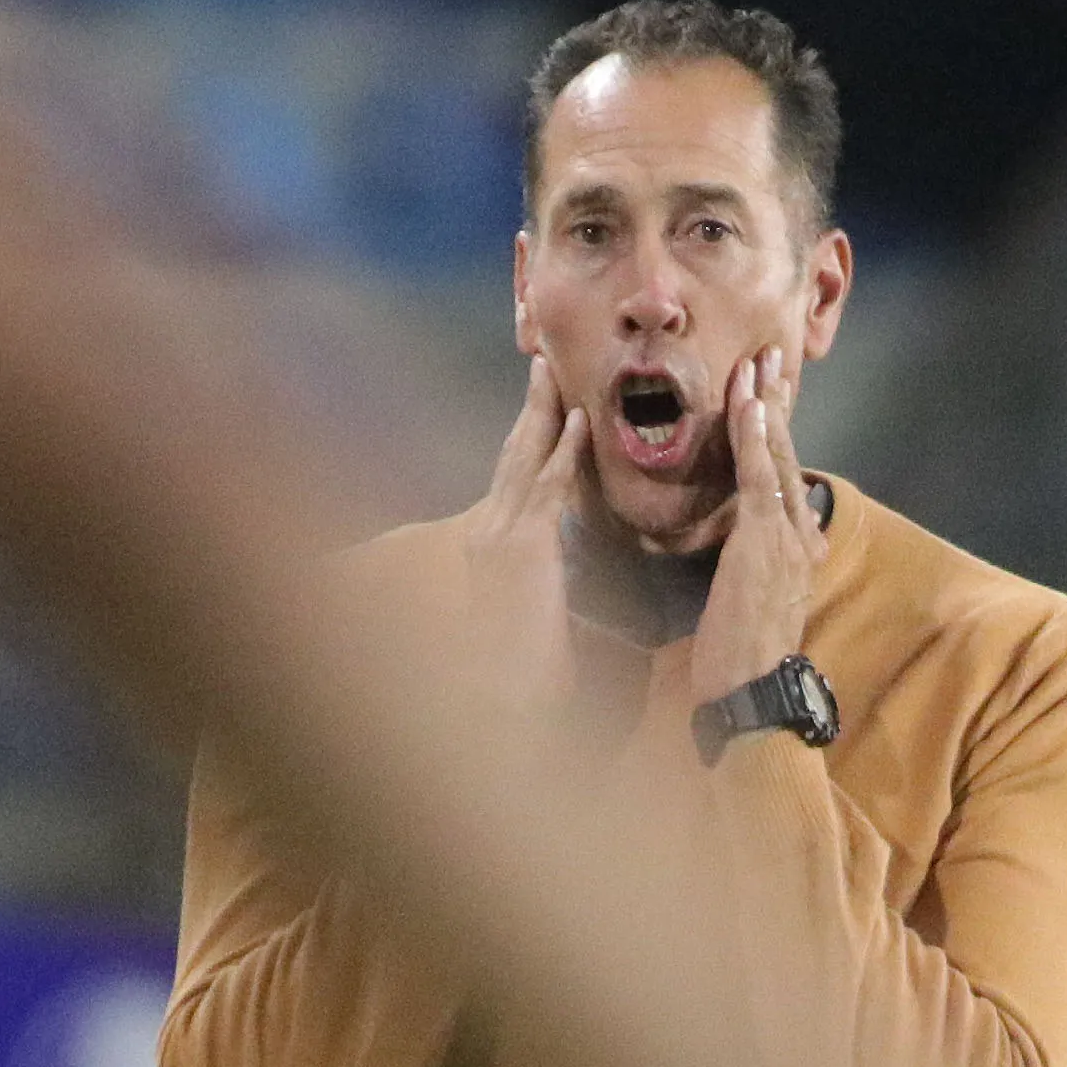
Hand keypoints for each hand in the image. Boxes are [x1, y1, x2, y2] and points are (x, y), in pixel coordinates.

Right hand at [455, 359, 586, 710]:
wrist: (506, 703)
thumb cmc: (529, 671)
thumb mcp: (541, 608)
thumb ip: (552, 572)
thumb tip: (579, 556)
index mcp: (489, 544)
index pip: (512, 476)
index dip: (529, 436)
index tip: (546, 401)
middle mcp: (487, 531)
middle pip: (513, 454)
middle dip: (530, 408)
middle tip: (544, 363)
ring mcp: (499, 536)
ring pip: (525, 458)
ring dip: (543, 412)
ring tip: (555, 372)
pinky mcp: (522, 548)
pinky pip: (548, 487)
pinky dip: (562, 451)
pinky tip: (578, 420)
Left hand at [683, 343, 825, 714]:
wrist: (753, 694)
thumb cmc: (740, 661)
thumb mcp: (749, 605)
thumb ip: (755, 566)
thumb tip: (754, 544)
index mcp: (797, 550)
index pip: (783, 477)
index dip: (774, 432)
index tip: (765, 393)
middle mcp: (801, 536)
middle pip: (785, 454)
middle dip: (776, 403)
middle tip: (769, 356)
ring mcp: (787, 536)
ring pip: (776, 456)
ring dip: (766, 404)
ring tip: (758, 361)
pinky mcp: (766, 541)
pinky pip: (759, 475)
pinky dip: (755, 435)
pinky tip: (749, 400)